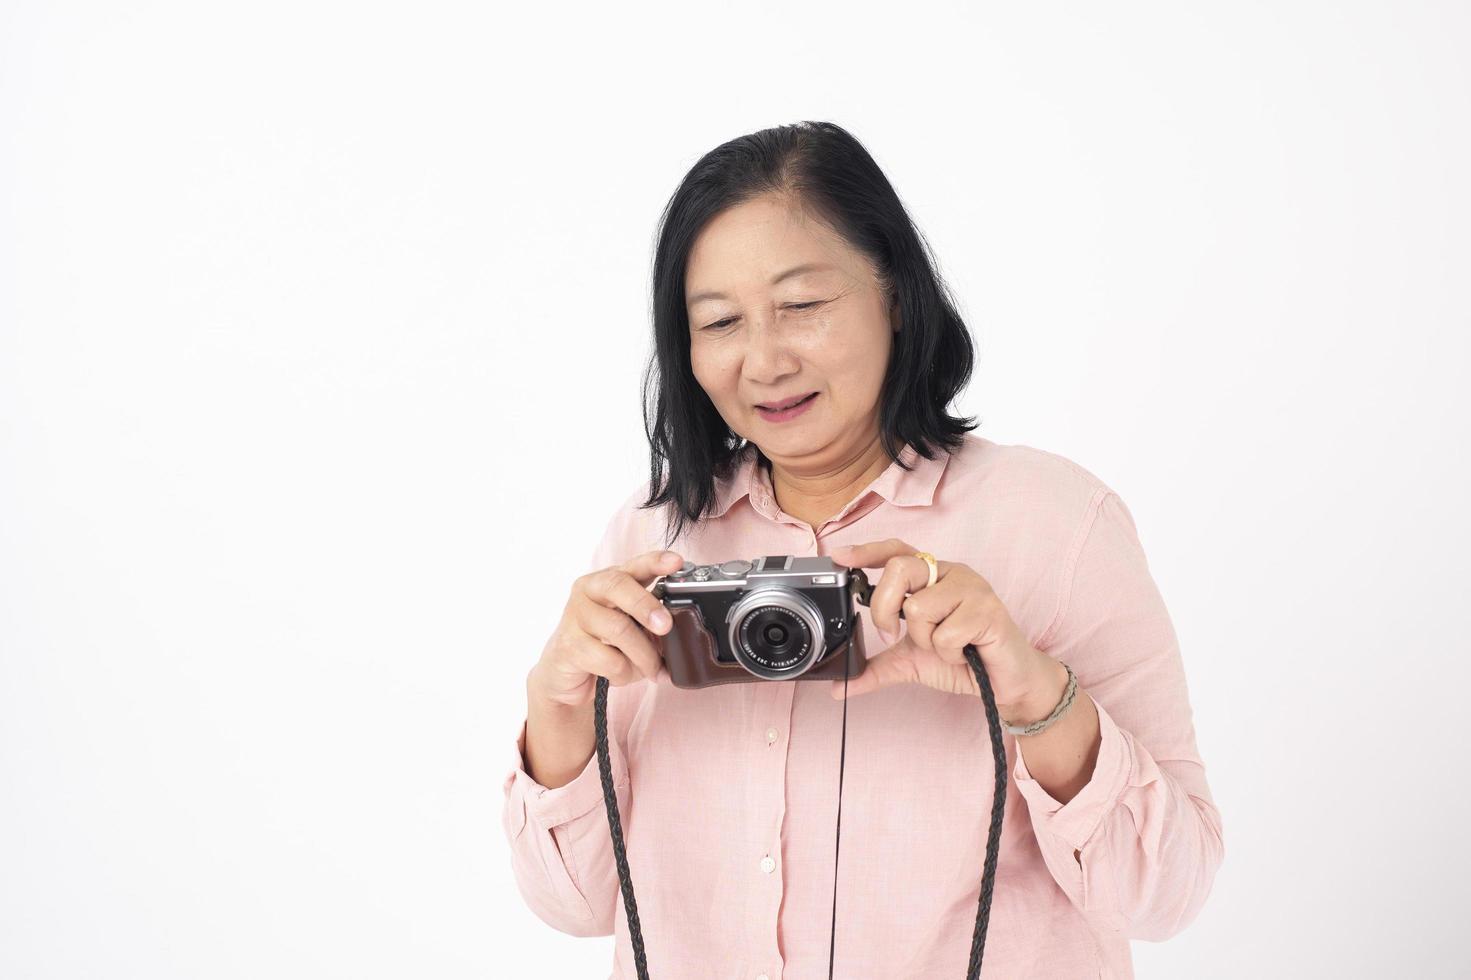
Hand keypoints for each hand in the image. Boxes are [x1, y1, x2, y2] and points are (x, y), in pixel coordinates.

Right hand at [529, 549, 683, 707]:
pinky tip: (621, 674)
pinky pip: (608, 659)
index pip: (634, 565)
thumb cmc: (604, 646)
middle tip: (666, 626)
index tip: (675, 562)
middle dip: (647, 606)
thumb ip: (652, 623)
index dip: (655, 562)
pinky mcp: (568, 645)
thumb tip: (679, 629)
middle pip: (619, 586)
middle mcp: (588, 591)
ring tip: (652, 669)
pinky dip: (624, 672)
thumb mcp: (632, 630)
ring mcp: (575, 616)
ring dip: (644, 655)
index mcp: (610, 581)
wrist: (563, 675)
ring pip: (618, 628)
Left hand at [828, 539, 1057, 711]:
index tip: (841, 557)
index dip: (868, 551)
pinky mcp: (989, 609)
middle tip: (893, 635)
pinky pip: (946, 633)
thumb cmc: (963, 662)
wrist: (1005, 685)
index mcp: (932, 577)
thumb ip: (877, 668)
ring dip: (926, 641)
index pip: (897, 551)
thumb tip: (840, 687)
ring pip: (919, 608)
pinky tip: (967, 653)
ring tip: (948, 647)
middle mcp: (950, 573)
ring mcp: (972, 588)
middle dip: (885, 610)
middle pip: (900, 570)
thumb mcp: (910, 662)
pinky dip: (950, 654)